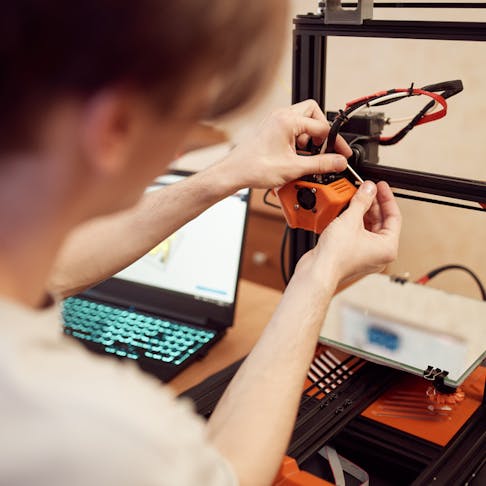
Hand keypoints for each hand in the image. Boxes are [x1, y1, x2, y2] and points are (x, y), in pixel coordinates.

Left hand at [222, 100, 351, 188]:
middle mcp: (281, 116)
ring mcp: (275, 122)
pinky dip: (299, 142)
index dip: (335, 143)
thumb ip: (320, 164)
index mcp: (288, 120)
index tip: (341, 155)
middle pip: (314, 114)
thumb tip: (339, 162)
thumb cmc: (254, 167)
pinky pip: (292, 130)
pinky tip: (296, 159)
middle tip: (323, 149)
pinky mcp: (272, 130)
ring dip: (309, 138)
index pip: (322, 127)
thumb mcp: (294, 168)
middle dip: (322, 132)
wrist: (234, 173)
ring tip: (306, 157)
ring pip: (303, 121)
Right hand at [297, 181, 400, 286]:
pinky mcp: (352, 254)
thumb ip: (362, 201)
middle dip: (372, 204)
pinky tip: (346, 211)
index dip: (387, 198)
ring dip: (361, 212)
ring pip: (368, 227)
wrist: (317, 270)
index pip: (394, 217)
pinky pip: (357, 234)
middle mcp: (379, 253)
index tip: (381, 187)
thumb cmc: (336, 256)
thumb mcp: (351, 220)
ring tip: (355, 198)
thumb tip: (369, 189)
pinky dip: (353, 221)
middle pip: (381, 222)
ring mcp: (365, 254)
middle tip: (366, 189)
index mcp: (387, 247)